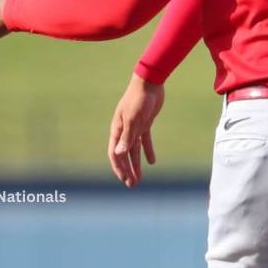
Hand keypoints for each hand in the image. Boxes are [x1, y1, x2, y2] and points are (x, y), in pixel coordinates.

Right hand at [109, 73, 164, 187]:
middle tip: (132, 184)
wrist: (150, 82)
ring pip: (134, 150)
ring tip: (139, 179)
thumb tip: (119, 154)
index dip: (119, 167)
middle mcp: (124, 130)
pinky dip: (148, 151)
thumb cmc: (139, 99)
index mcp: (117, 129)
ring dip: (136, 164)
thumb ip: (127, 137)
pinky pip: (145, 140)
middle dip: (127, 170)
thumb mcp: (133, 119)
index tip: (124, 179)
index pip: (115, 153)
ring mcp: (135, 127)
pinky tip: (152, 162)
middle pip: (124, 154)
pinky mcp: (145, 123)